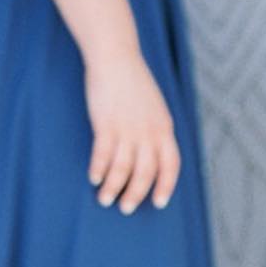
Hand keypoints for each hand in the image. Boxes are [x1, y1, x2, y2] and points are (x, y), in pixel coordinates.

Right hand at [84, 50, 181, 214]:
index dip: (166, 186)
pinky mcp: (106, 124)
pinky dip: (98, 169)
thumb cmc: (134, 84)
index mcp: (165, 129)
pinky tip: (94, 179)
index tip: (160, 203)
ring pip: (122, 168)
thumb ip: (157, 131)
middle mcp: (149, 132)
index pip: (171, 165)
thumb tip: (153, 155)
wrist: (116, 59)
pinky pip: (103, 154)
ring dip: (113, 187)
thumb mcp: (156, 108)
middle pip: (146, 173)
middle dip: (136, 194)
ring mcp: (128, 129)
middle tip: (126, 208)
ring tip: (105, 200)